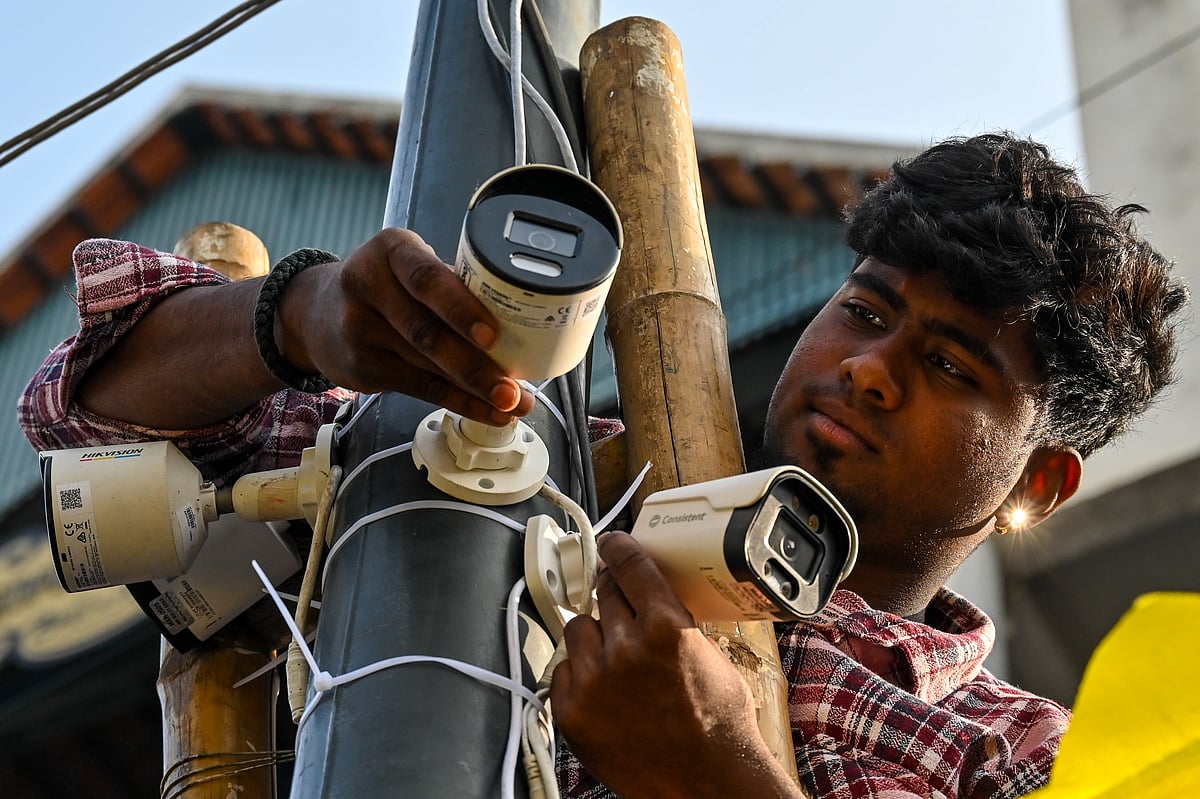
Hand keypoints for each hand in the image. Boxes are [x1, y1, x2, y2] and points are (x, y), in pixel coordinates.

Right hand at [279, 228, 534, 423]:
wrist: (317, 312)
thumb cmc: (388, 286)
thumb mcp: (409, 266)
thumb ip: (452, 285)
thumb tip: (524, 324)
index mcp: (392, 250)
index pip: (427, 278)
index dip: (460, 308)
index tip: (492, 335)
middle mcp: (368, 286)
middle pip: (427, 332)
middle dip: (476, 365)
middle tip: (514, 387)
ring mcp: (359, 329)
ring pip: (426, 366)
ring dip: (475, 390)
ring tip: (514, 403)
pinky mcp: (361, 367)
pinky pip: (419, 388)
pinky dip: (459, 402)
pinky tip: (489, 412)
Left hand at [551, 533, 804, 798]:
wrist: (706, 782)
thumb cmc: (717, 725)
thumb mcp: (707, 653)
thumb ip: (670, 619)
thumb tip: (645, 594)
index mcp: (664, 626)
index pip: (628, 564)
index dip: (617, 547)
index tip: (609, 542)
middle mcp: (625, 647)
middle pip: (601, 594)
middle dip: (612, 600)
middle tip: (622, 615)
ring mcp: (594, 680)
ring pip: (577, 630)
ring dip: (594, 640)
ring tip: (617, 665)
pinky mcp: (572, 710)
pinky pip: (561, 671)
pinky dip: (578, 677)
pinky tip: (604, 692)